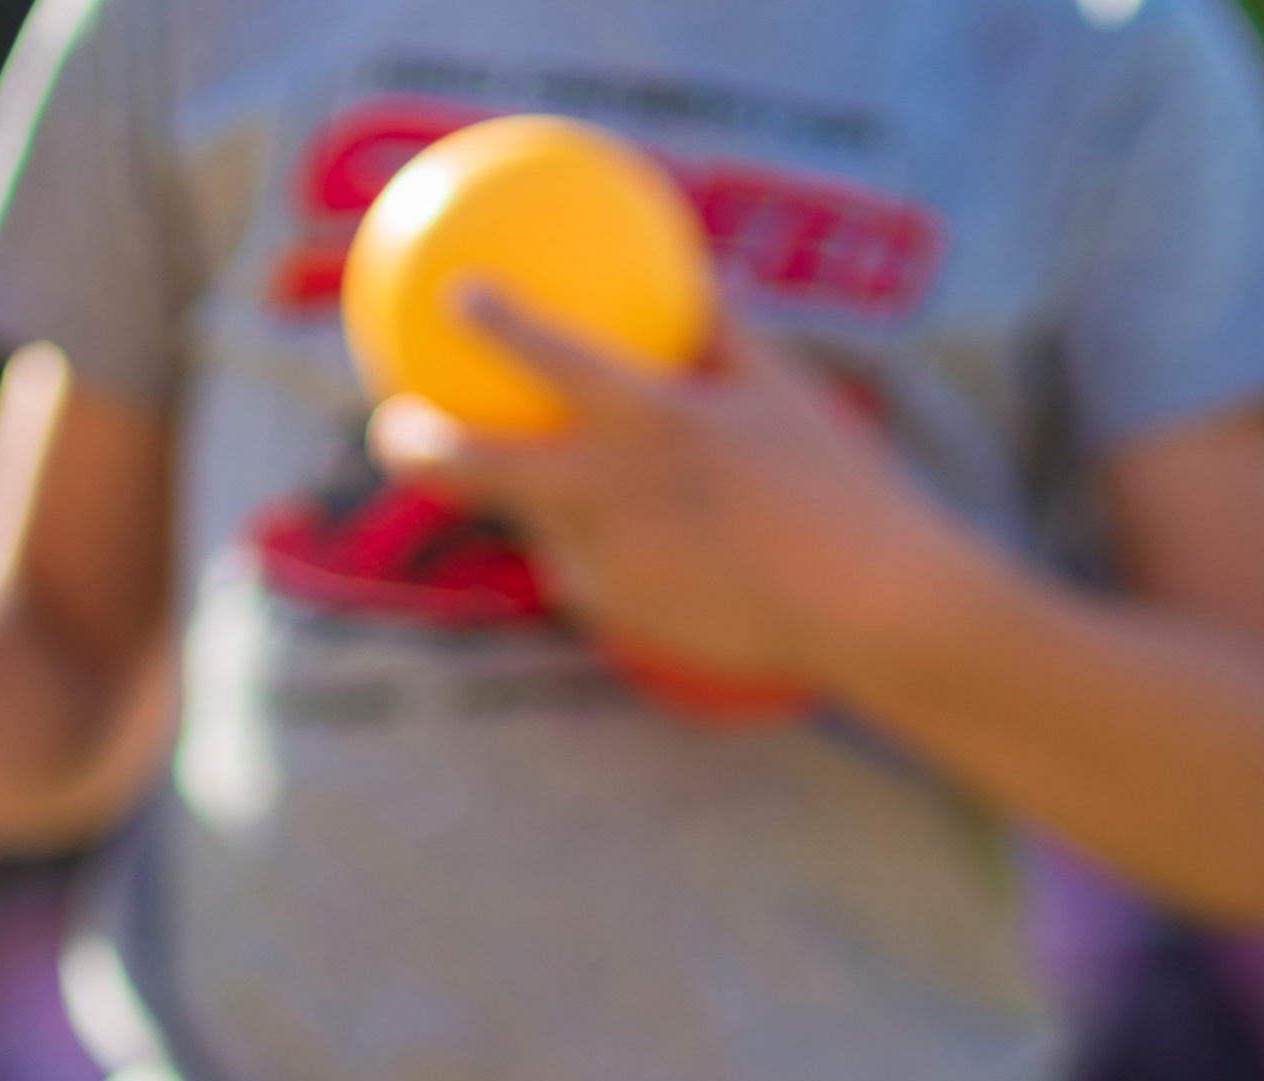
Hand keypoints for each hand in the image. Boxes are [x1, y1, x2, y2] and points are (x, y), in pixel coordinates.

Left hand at [368, 296, 960, 693]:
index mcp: (651, 423)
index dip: (494, 320)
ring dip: (540, 514)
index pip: (549, 359)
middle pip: (479, 472)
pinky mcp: (624, 623)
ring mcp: (611, 568)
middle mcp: (612, 496)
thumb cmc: (840, 489)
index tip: (457, 294)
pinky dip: (601, 561)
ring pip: (541, 531)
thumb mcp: (785, 391)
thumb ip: (721, 330)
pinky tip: (642, 559)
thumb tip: (689, 273)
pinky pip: (588, 579)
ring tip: (557, 499)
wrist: (869, 612)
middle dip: (420, 451)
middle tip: (395, 433)